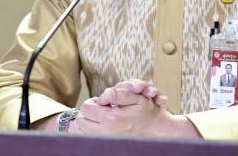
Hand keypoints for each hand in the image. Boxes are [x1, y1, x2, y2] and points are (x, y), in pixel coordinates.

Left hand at [73, 80, 199, 137]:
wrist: (156, 131)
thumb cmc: (148, 113)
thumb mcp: (137, 97)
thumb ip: (118, 94)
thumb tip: (103, 96)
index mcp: (111, 118)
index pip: (86, 107)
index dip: (94, 101)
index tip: (103, 102)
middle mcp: (105, 131)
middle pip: (81, 120)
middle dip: (89, 111)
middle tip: (101, 109)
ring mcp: (106, 140)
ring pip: (83, 130)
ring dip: (89, 121)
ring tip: (102, 117)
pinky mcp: (107, 144)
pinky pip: (89, 137)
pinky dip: (91, 130)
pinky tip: (102, 125)